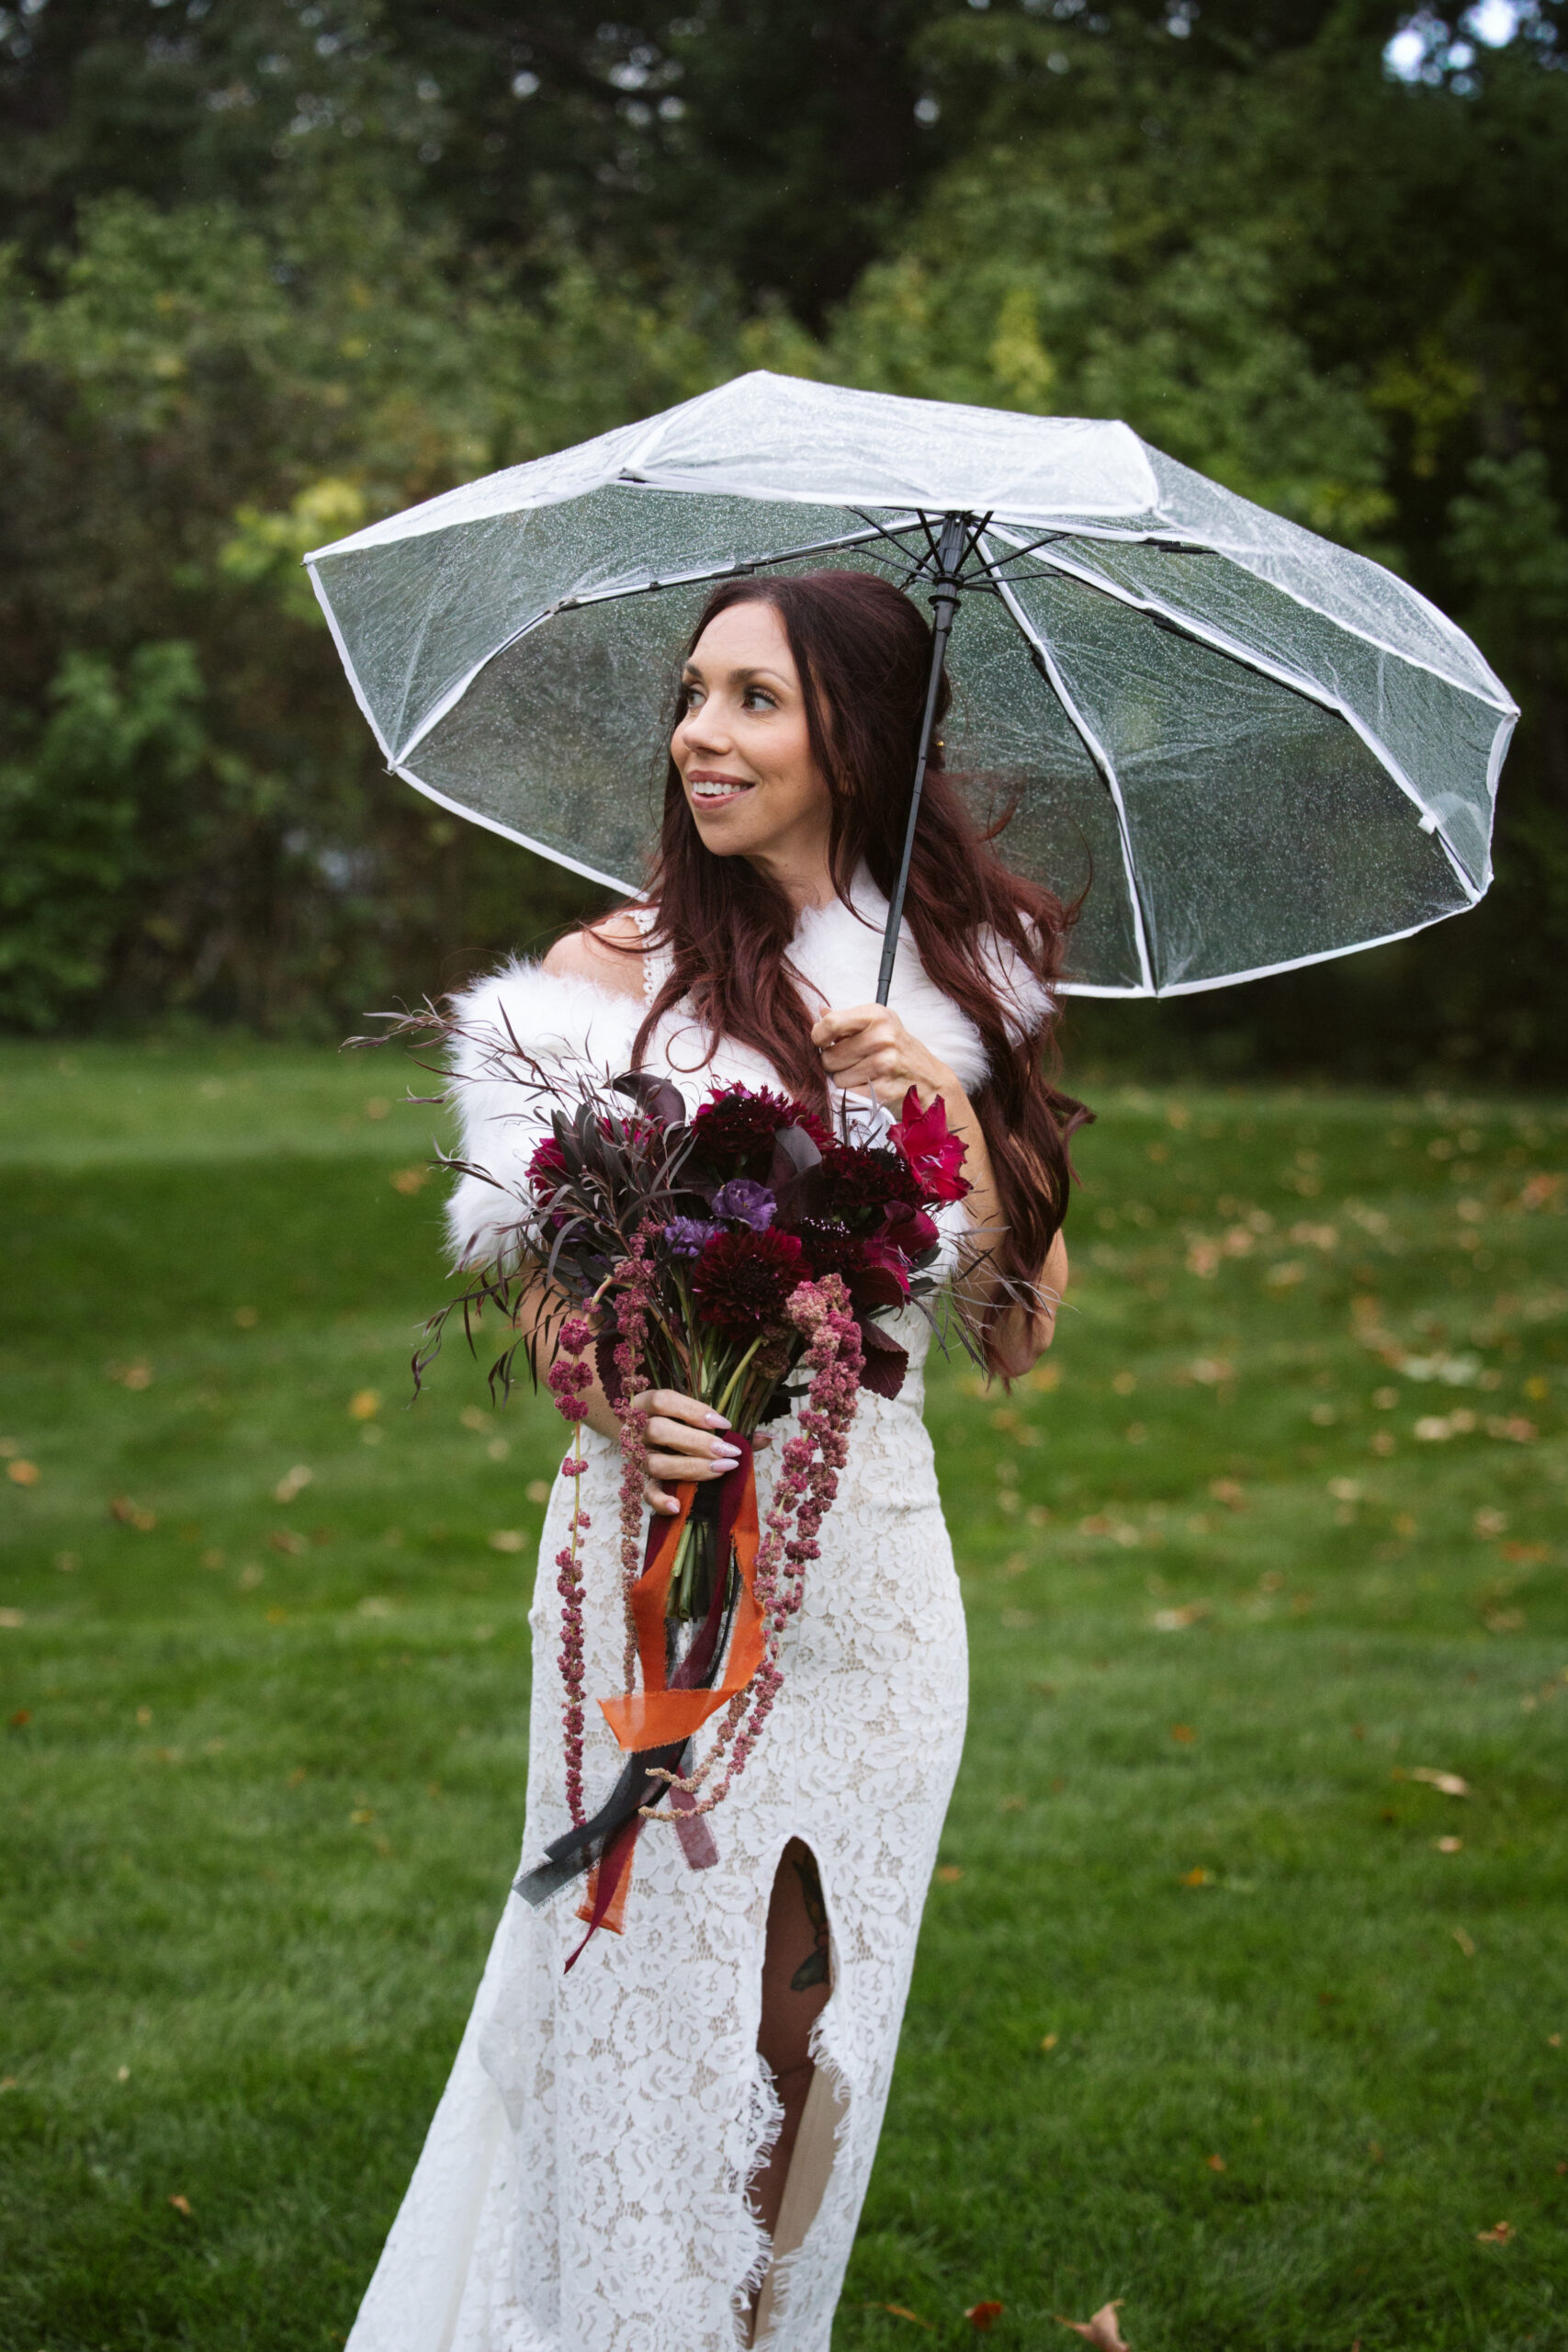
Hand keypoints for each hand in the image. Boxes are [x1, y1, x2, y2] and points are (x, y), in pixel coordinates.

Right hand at [631, 1388, 742, 1515]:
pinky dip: (660, 1501)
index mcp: (648, 1404)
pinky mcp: (638, 1481)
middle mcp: (637, 1429)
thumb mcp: (693, 1418)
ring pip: (655, 1463)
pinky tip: (678, 1506)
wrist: (637, 1438)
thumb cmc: (675, 1425)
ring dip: (690, 1468)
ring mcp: (636, 1456)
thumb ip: (726, 1427)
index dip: (693, 1411)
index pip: (664, 1401)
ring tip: (720, 1470)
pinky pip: (645, 1493)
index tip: (725, 1424)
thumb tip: (767, 1438)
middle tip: (728, 1451)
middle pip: (658, 1430)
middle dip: (697, 1442)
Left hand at [809, 1002, 955, 1110]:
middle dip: (834, 1063)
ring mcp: (884, 1064)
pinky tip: (870, 1086)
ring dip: (845, 1080)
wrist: (931, 1081)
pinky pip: (849, 1094)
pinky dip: (854, 1093)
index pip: (830, 1024)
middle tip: (853, 1062)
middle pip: (829, 1056)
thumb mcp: (880, 1025)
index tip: (823, 1042)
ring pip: (837, 1078)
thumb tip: (821, 1012)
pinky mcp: (883, 1089)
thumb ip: (848, 1020)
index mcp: (877, 1016)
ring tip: (864, 1074)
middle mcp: (881, 1037)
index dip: (819, 1037)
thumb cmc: (900, 1050)